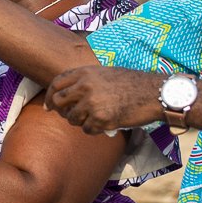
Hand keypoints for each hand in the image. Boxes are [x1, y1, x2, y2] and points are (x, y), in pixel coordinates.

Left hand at [45, 66, 161, 134]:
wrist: (152, 93)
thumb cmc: (131, 83)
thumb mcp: (104, 73)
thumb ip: (84, 81)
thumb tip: (66, 96)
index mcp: (84, 72)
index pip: (56, 83)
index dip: (49, 96)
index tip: (49, 106)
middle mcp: (85, 86)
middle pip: (58, 102)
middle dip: (61, 112)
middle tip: (70, 117)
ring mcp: (92, 103)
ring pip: (72, 119)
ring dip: (81, 122)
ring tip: (95, 118)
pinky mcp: (101, 119)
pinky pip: (87, 130)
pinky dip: (94, 130)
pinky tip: (105, 123)